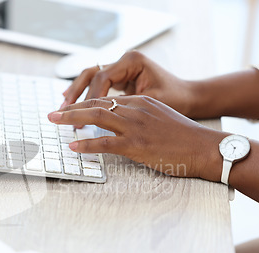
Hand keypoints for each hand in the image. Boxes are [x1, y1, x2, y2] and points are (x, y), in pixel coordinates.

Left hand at [49, 96, 224, 180]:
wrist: (205, 148)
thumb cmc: (185, 137)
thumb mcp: (161, 118)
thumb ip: (139, 117)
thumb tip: (120, 125)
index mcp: (141, 102)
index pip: (106, 98)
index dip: (85, 103)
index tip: (70, 108)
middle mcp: (136, 109)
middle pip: (97, 104)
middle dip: (71, 108)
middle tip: (53, 113)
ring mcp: (135, 127)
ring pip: (97, 118)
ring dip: (72, 120)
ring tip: (55, 122)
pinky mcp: (137, 145)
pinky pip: (105, 142)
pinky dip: (87, 144)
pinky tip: (74, 146)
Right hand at [61, 51, 198, 117]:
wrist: (191, 97)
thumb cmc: (176, 99)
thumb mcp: (150, 103)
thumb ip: (124, 106)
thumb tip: (99, 116)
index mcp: (132, 61)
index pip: (101, 78)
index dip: (88, 99)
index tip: (79, 116)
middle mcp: (125, 61)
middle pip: (90, 74)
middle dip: (75, 94)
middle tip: (62, 112)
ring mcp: (122, 68)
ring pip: (91, 78)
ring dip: (76, 93)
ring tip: (64, 108)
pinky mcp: (122, 78)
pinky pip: (98, 85)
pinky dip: (86, 95)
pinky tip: (76, 105)